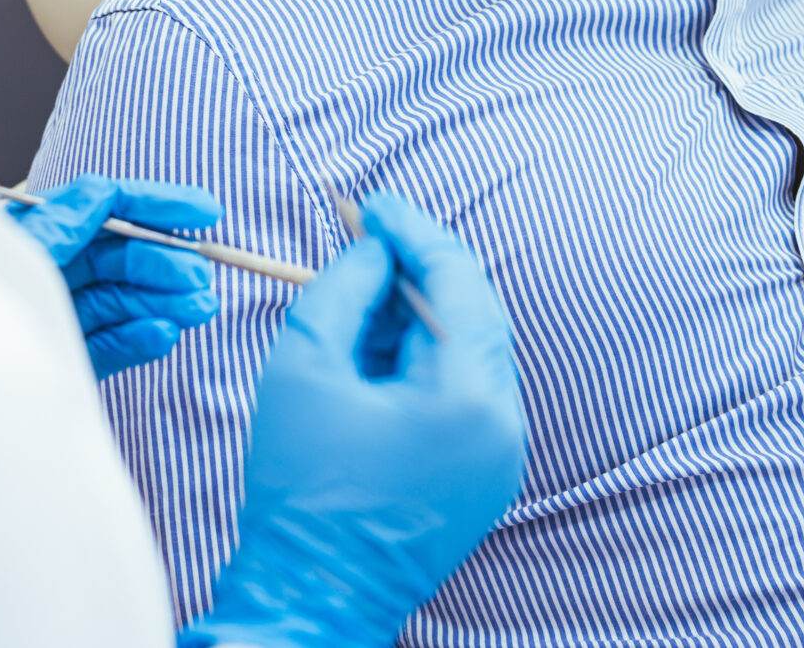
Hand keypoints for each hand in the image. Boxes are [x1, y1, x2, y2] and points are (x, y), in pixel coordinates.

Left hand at [6, 176, 223, 379]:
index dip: (157, 205)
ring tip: (196, 310)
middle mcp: (48, 271)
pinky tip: (164, 333)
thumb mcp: (13, 261)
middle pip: (119, 256)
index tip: (206, 213)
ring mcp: (56, 316)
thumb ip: (60, 228)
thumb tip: (102, 193)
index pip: (105, 204)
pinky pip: (108, 343)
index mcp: (33, 235)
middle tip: (201, 281)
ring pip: (121, 300)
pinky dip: (138, 338)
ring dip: (163, 302)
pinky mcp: (62, 358)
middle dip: (165, 265)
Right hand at [181, 192, 527, 647]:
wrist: (311, 600)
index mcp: (468, 398)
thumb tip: (374, 251)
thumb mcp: (304, 369)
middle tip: (365, 239)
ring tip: (359, 296)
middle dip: (418, 270)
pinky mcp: (487, 476)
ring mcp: (502, 455)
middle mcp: (504, 424)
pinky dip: (426, 360)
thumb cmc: (300, 493)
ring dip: (420, 315)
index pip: (456, 282)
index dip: (413, 232)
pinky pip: (467, 392)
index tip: (372, 203)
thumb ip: (342, 289)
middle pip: (473, 312)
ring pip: (472, 350)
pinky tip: (376, 351)